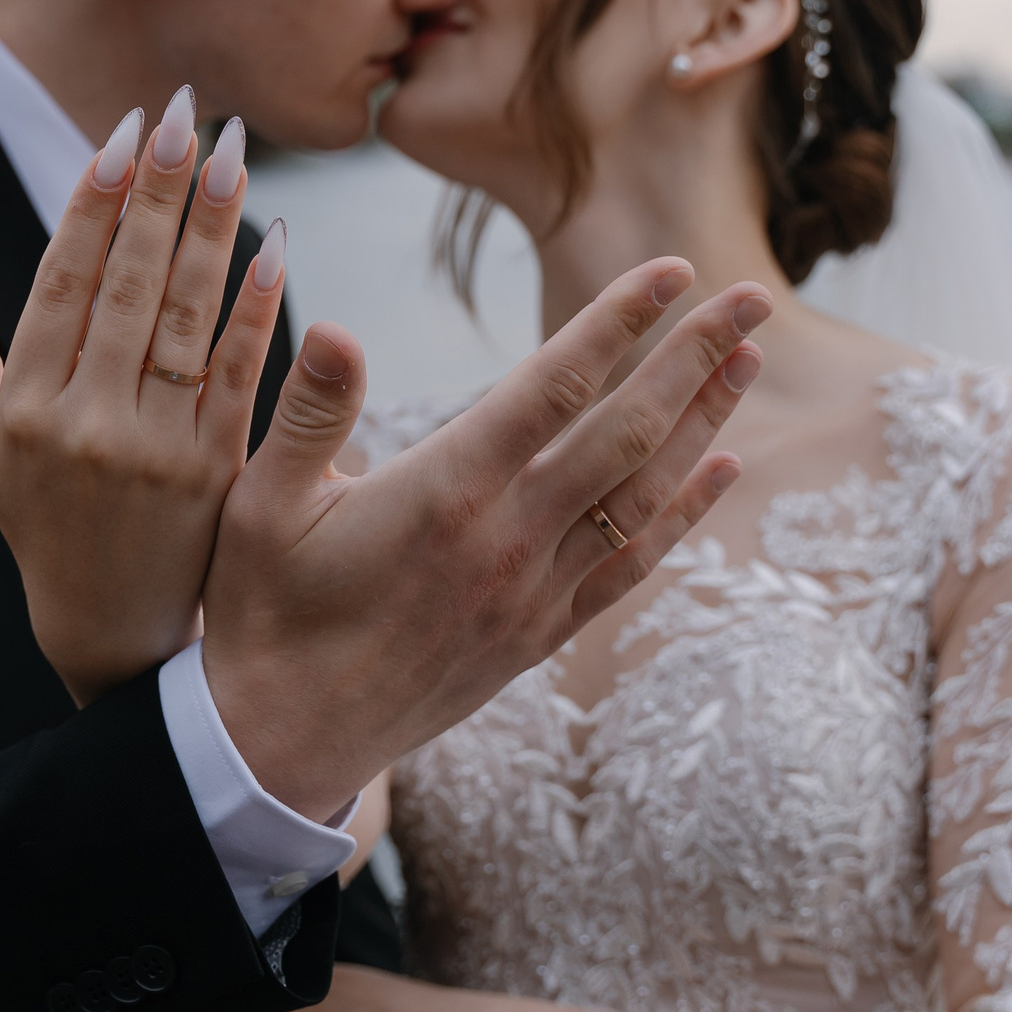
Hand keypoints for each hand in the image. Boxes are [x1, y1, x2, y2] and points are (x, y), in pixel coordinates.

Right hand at [0, 88, 287, 700]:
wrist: (112, 636)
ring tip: (233, 152)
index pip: (65, 283)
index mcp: (28, 410)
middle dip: (159, 190)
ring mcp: (156, 449)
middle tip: (186, 114)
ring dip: (212, 226)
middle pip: (130, 284)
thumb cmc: (42, 528)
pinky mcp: (216, 472)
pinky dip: (258, 304)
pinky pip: (241, 371)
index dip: (94, 204)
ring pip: (188, 316)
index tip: (121, 135)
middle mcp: (88, 424)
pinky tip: (274, 242)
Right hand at [199, 263, 767, 820]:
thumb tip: (338, 326)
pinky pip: (631, 566)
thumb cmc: (261, 611)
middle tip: (752, 293)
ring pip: (643, 495)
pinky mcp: (537, 636)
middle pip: (626, 431)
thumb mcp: (259, 502)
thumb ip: (308, 410)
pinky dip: (682, 513)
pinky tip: (719, 470)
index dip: (620, 320)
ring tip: (749, 358)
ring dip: (703, 421)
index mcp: (443, 492)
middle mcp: (506, 540)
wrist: (281, 742)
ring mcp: (531, 593)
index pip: (555, 386)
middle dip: (694, 355)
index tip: (672, 269)